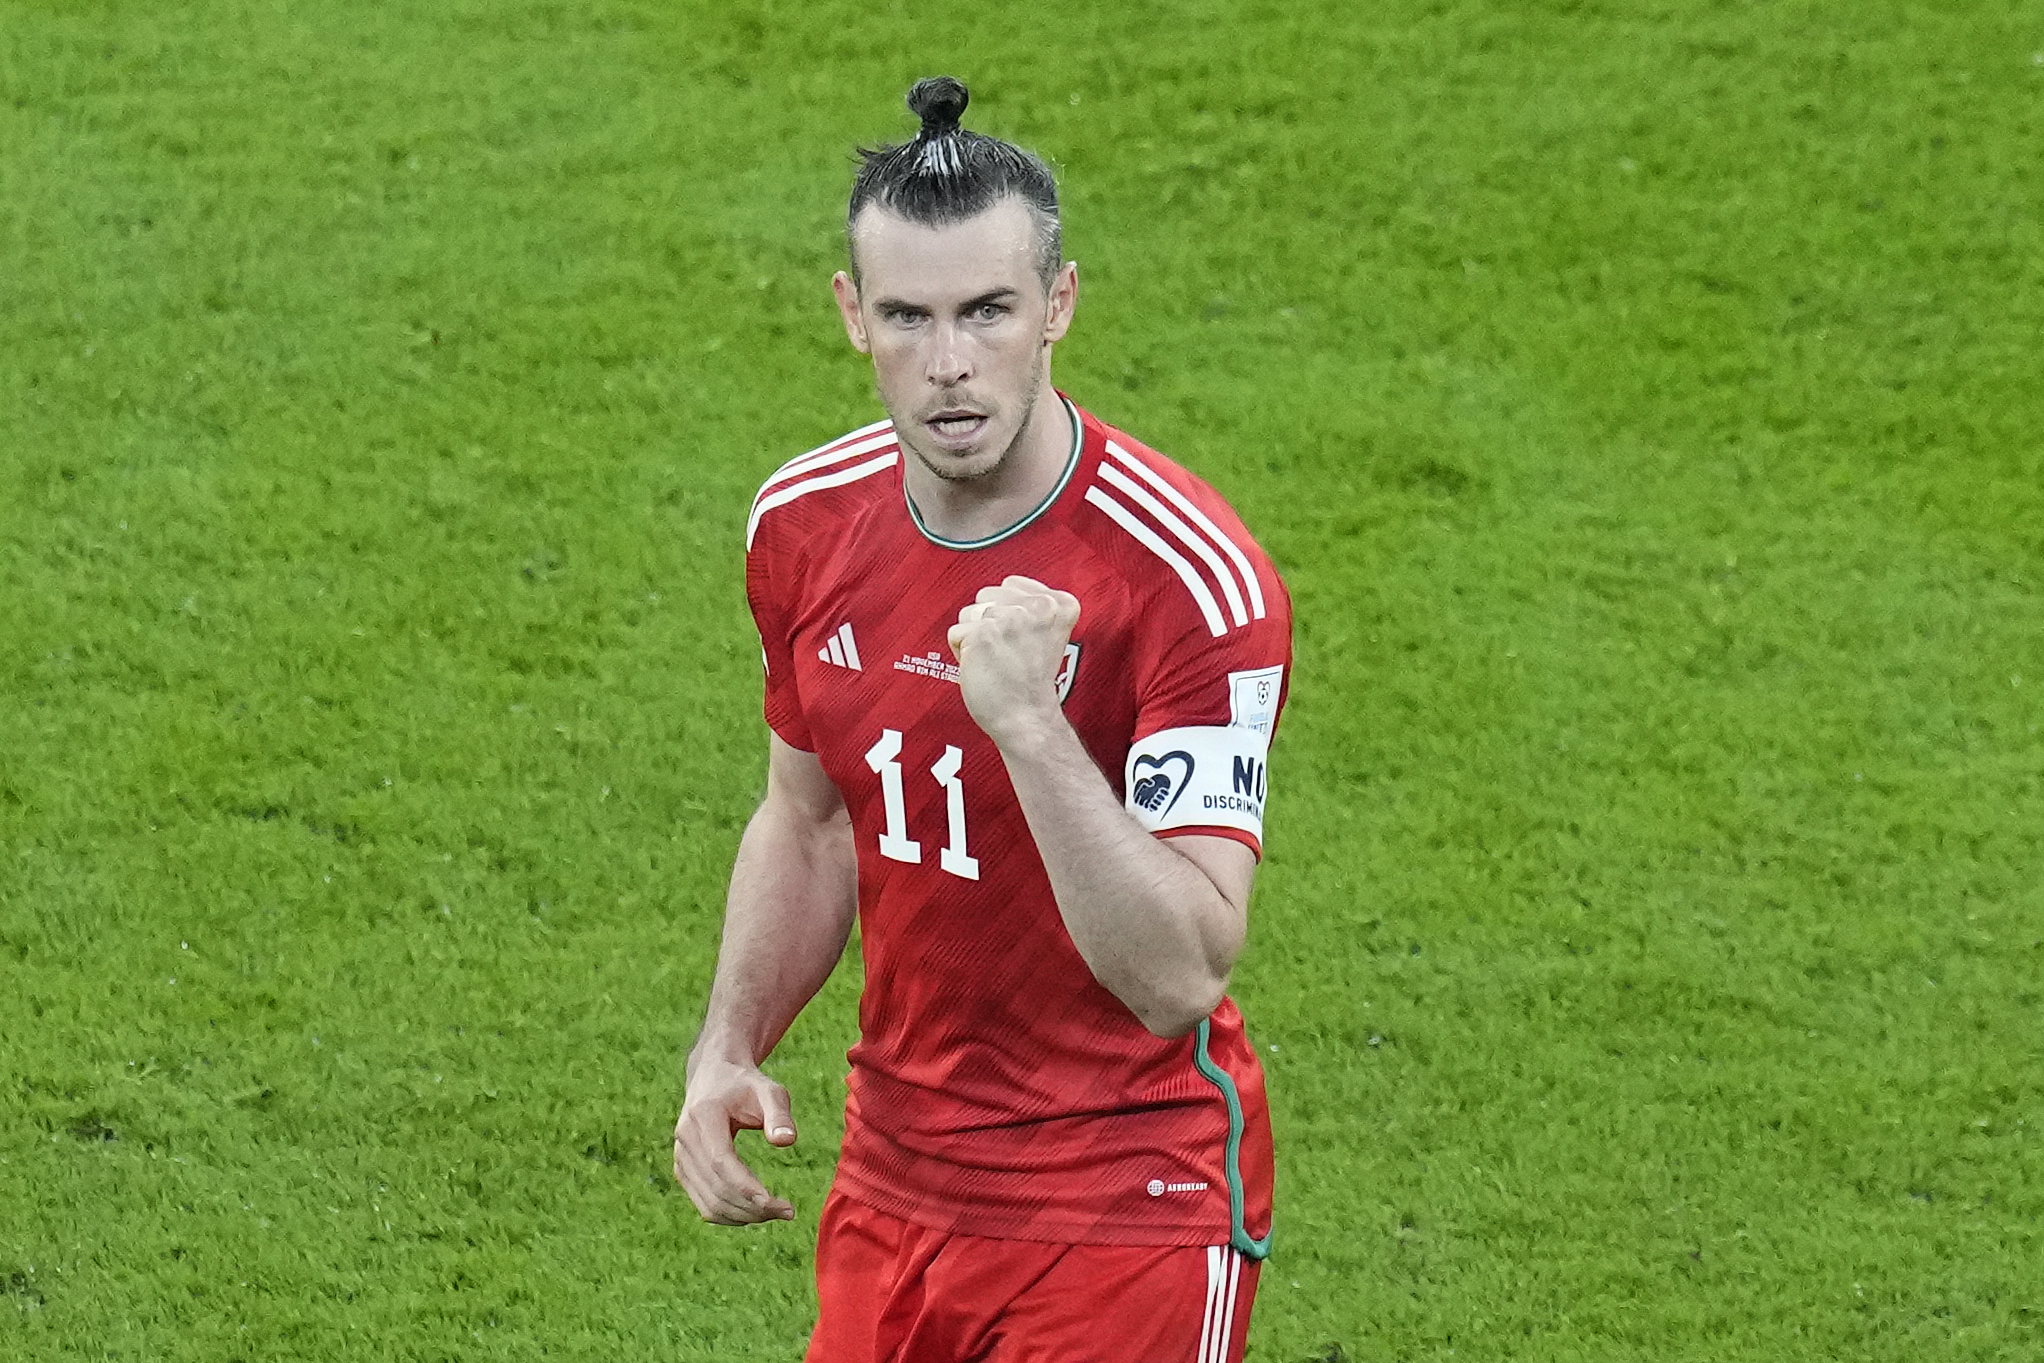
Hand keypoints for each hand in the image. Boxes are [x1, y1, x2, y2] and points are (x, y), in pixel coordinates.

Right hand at [672, 1056, 797, 1223]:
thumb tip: (786, 1141)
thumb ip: (779, 1114)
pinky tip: (755, 1213)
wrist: (714, 1076)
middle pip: (716, 1189)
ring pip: (709, 1204)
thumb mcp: (769, 1091)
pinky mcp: (683, 1170)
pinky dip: (729, 1215)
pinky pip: (704, 1203)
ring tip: (776, 1213)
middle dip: (753, 1208)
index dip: (748, 1189)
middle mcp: (685, 1139)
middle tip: (788, 1212)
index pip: (722, 1163)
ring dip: (743, 1217)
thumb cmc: (746, 1085)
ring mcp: (681, 1157)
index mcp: (703, 1117)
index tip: (779, 1205)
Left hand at [946, 575, 1080, 747]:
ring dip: (974, 638)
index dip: (1007, 613)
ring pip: (969, 613)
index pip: (1011, 584)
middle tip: (1008, 653)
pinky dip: (962, 654)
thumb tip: (999, 589)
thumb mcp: (1048, 633)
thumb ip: (1031, 605)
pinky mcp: (983, 634)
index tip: (1021, 640)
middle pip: (986, 596)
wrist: (1027, 718)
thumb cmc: (1031, 682)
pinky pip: (955, 634)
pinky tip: (983, 668)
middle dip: (988, 623)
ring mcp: (1009, 619)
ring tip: (996, 660)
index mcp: (1060, 604)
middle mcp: (1038, 607)